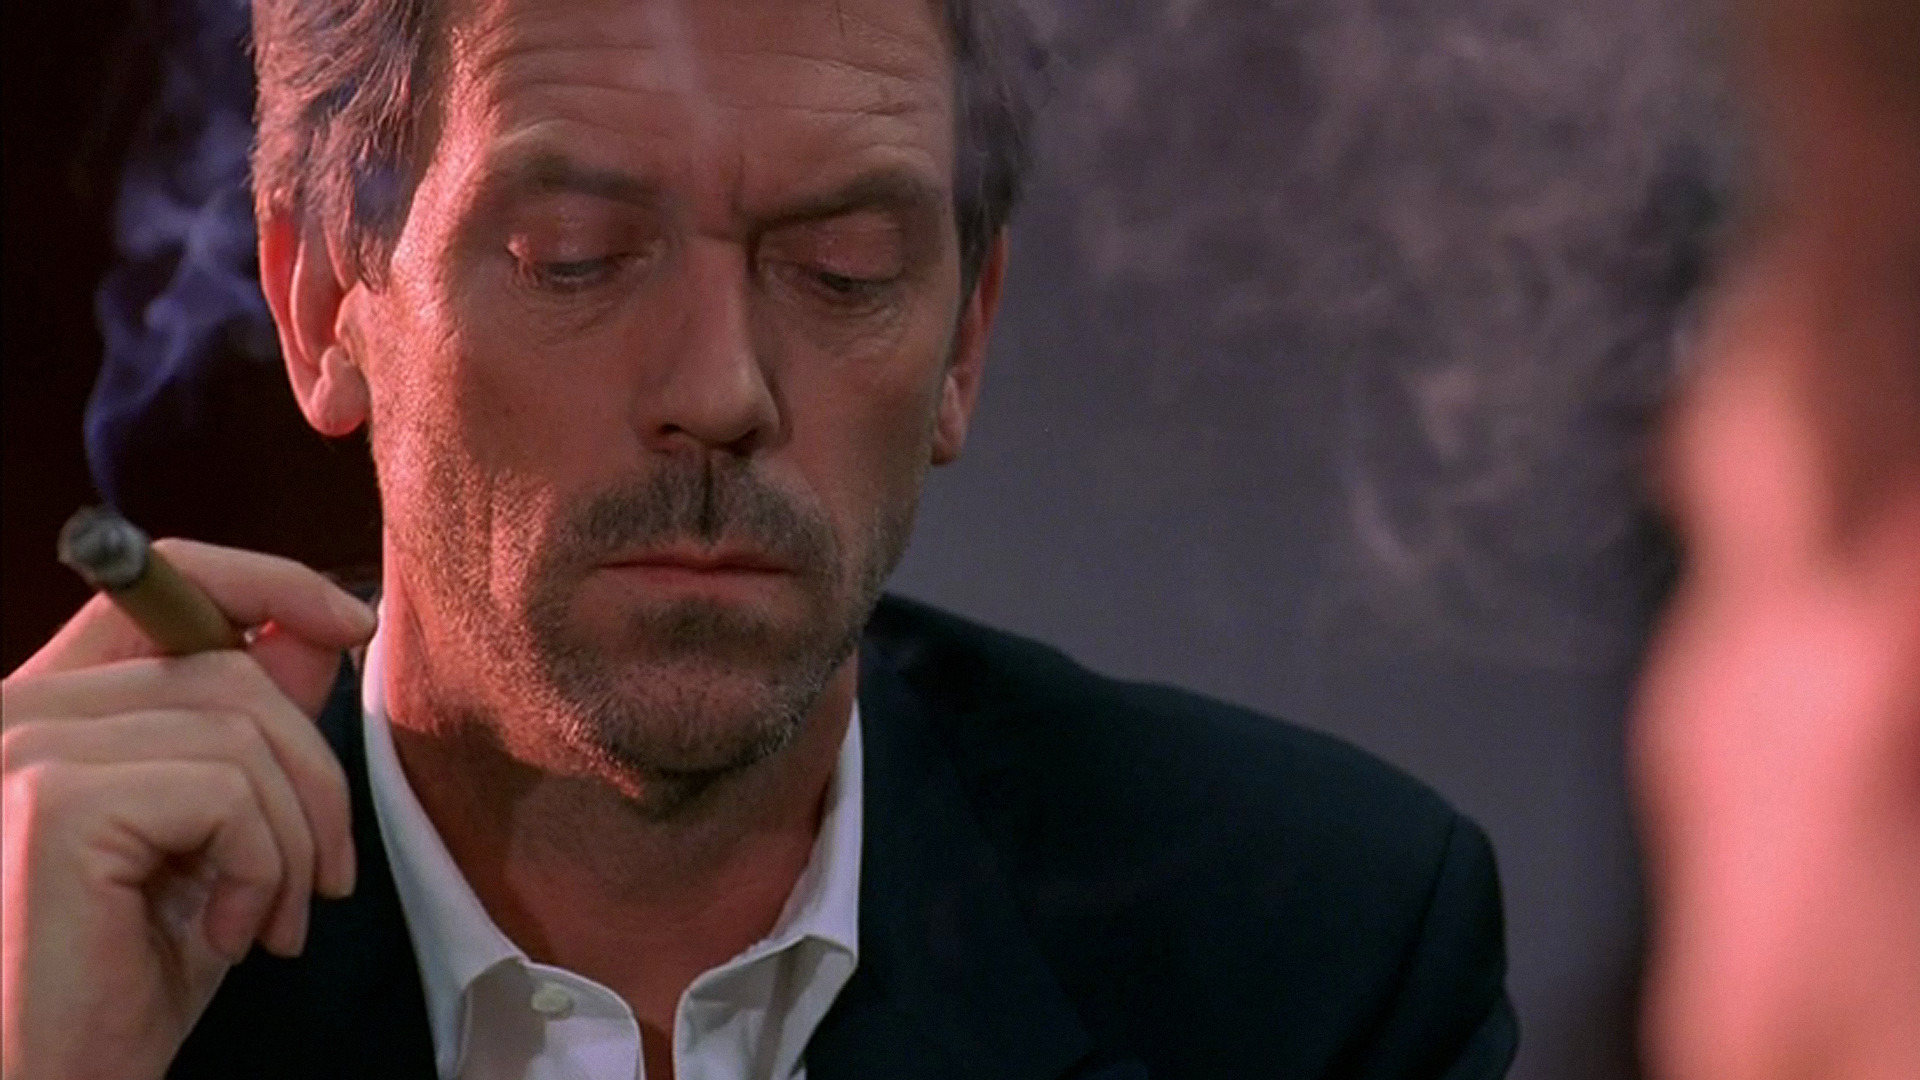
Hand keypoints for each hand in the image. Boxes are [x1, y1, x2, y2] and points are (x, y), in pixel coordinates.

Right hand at [1, 540, 376, 1079]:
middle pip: (224, 668)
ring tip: (273, 922)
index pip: (153, 583)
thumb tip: (317, 634)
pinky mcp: (53, 803)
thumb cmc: (117, 988)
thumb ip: (246, 737)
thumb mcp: (207, 846)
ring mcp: (22, 751)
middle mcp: (13, 714)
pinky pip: (226, 791)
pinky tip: (227, 937)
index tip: (351, 624)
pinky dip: (262, 867)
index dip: (266, 583)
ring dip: (295, 838)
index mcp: (41, 712)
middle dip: (313, 775)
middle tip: (324, 880)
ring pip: (239, 730)